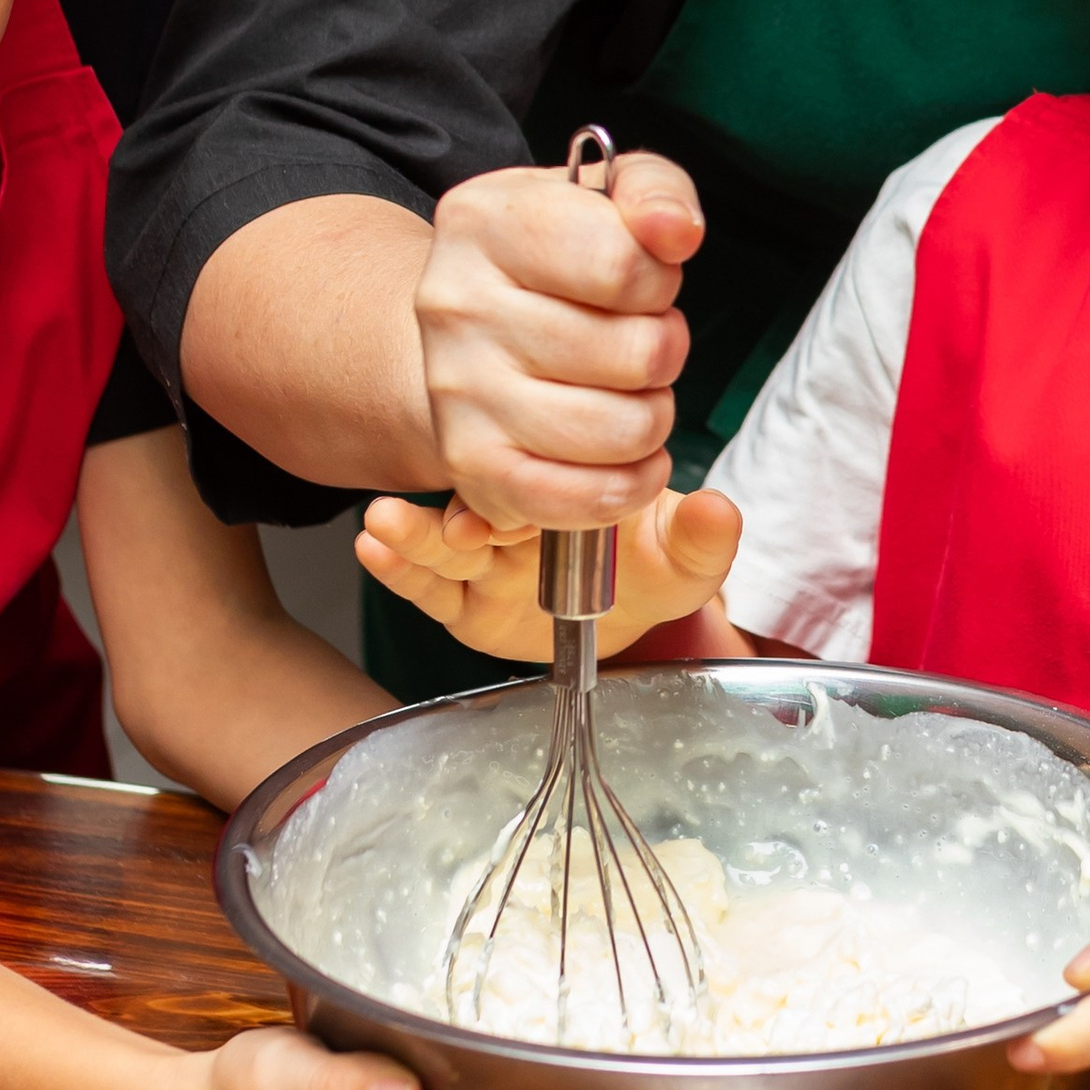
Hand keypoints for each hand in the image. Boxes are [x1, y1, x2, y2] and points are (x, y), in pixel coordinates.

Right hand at [357, 487, 741, 660]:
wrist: (624, 609)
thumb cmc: (651, 565)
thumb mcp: (684, 557)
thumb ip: (701, 538)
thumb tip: (719, 510)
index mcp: (568, 489)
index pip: (536, 480)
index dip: (518, 498)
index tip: (503, 518)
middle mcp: (517, 515)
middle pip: (476, 509)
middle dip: (449, 518)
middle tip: (429, 522)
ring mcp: (485, 558)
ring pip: (441, 545)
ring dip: (410, 533)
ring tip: (379, 526)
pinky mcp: (462, 602)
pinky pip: (425, 587)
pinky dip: (396, 570)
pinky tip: (370, 551)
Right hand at [415, 152, 703, 530]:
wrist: (471, 324)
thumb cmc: (554, 256)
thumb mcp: (602, 196)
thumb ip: (655, 191)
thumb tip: (675, 231)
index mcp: (483, 220)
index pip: (623, 263)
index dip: (658, 278)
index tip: (642, 279)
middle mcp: (455, 305)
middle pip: (636, 353)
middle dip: (664, 348)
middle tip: (638, 341)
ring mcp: (458, 391)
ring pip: (623, 429)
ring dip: (653, 415)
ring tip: (628, 392)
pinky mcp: (471, 464)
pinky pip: (583, 499)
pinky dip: (630, 484)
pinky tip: (627, 456)